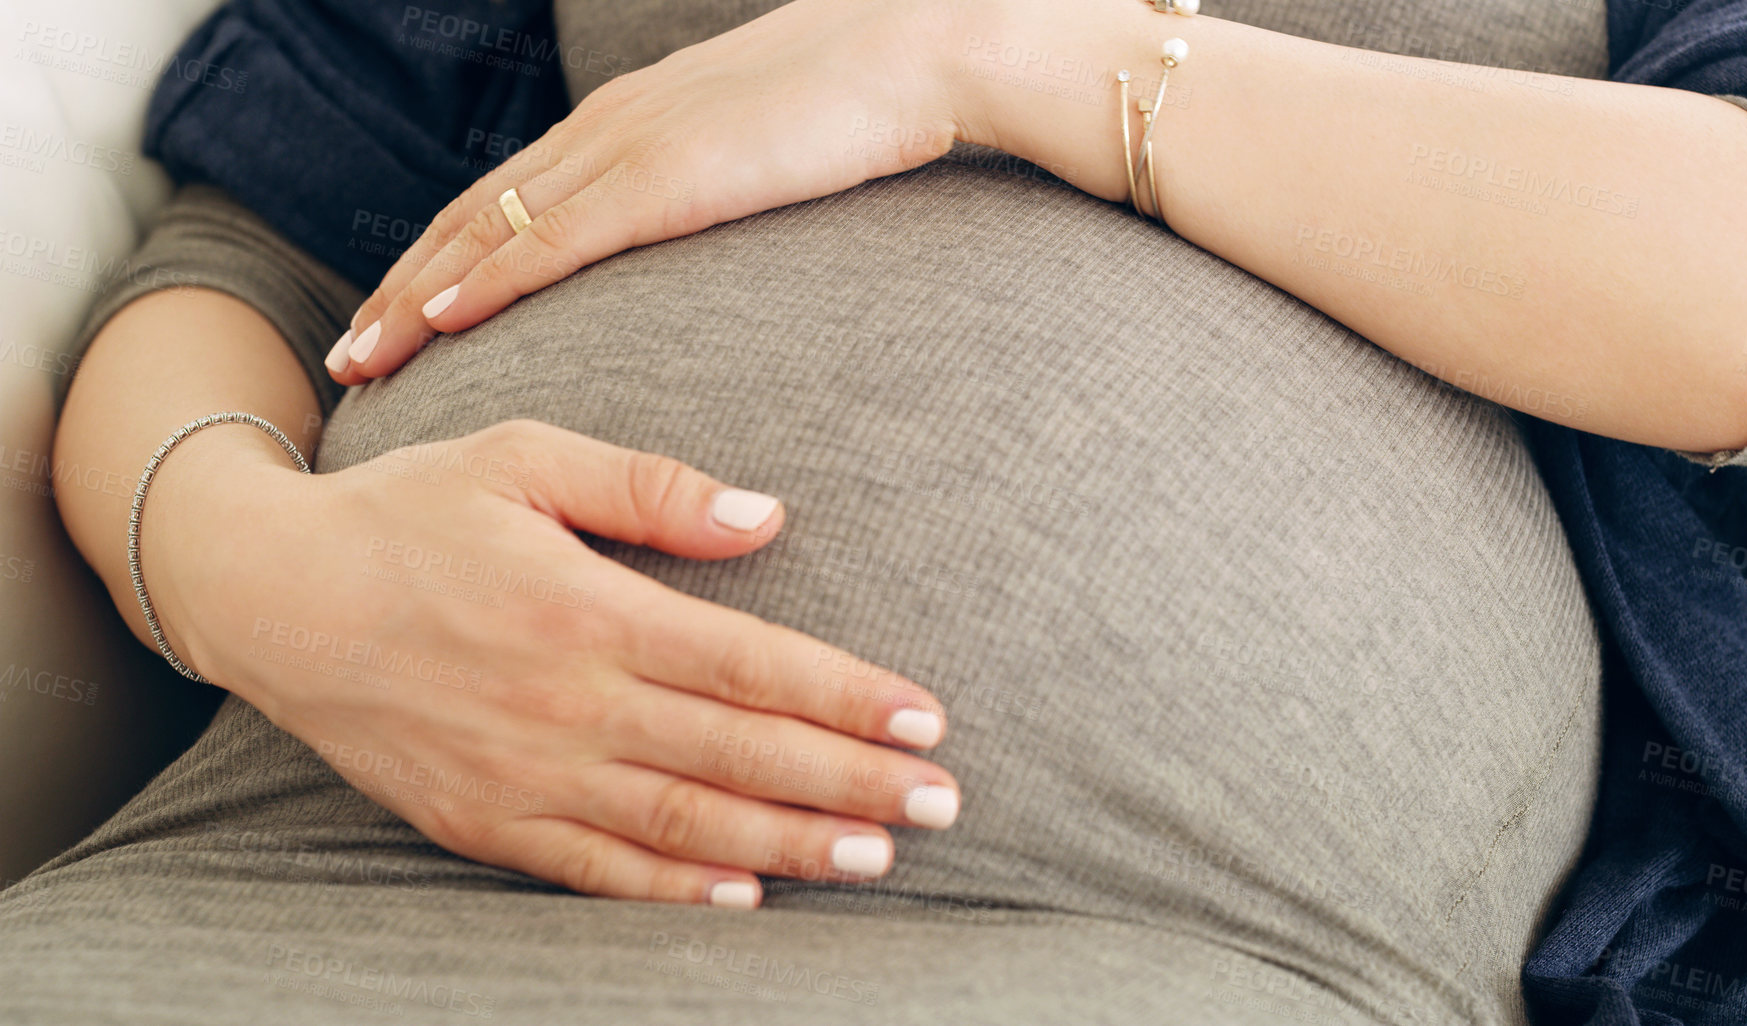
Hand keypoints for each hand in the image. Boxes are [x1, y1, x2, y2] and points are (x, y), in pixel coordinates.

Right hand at [140, 418, 957, 903]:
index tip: (928, 721)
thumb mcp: (523, 456)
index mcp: (589, 607)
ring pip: (685, 823)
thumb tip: (769, 518)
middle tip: (945, 806)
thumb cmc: (408, 512)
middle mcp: (568, 702)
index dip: (847, 697)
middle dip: (851, 784)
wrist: (269, 596)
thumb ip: (650, 487)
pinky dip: (675, 893)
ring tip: (878, 861)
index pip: (751, 662)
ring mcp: (526, 774)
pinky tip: (747, 901)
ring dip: (789, 846)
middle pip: (739, 752)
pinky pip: (596, 871)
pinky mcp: (485, 821)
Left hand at [327, 0, 965, 383]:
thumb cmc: (859, 103)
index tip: (401, 314)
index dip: (444, 258)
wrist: (914, 54)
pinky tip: (438, 318)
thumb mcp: (765, 146)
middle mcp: (605, 130)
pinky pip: (550, 240)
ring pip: (487, 231)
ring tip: (366, 356)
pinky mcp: (661, 178)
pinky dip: (486, 280)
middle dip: (402, 288)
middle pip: (471, 217)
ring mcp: (626, 150)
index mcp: (626, 123)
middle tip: (350, 355)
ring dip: (415, 296)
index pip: (508, 200)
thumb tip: (714, 226)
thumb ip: (721, 182)